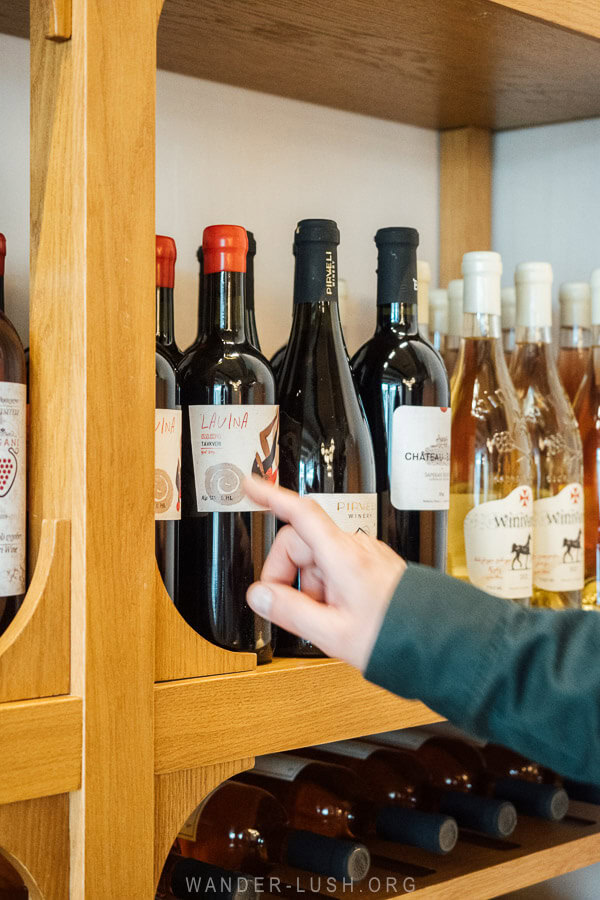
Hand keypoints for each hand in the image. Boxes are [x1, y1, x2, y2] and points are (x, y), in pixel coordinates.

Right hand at [244, 477, 405, 670]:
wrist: (436, 640)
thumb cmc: (394, 634)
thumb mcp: (332, 632)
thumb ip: (290, 611)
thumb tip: (260, 596)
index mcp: (342, 556)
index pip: (300, 513)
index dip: (271, 496)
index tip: (251, 486)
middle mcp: (355, 548)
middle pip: (302, 543)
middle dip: (288, 573)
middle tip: (290, 607)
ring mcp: (365, 555)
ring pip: (318, 559)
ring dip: (310, 586)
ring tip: (325, 618)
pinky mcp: (372, 566)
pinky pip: (336, 567)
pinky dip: (327, 588)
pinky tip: (338, 614)